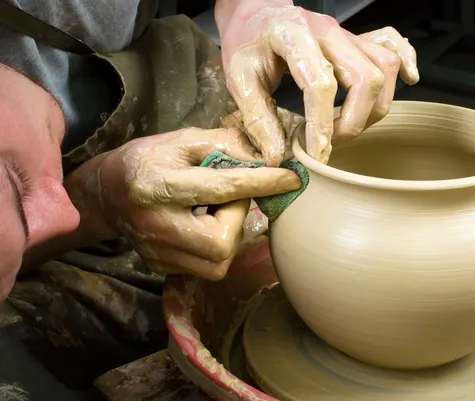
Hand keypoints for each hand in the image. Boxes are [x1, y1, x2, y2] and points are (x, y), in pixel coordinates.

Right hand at [92, 127, 299, 279]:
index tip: (291, 178)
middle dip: (238, 218)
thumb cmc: (148, 160)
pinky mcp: (162, 268)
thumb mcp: (182, 140)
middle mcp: (156, 226)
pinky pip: (206, 268)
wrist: (107, 194)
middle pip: (221, 243)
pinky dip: (217, 247)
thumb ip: (224, 144)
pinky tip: (204, 225)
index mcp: (158, 185)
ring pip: (218, 263)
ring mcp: (157, 254)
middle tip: (229, 198)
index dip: (260, 183)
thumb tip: (267, 156)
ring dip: (230, 234)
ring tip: (215, 212)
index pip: (219, 188)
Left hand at [216, 0, 418, 165]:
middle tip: (331, 143)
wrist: (256, 16)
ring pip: (385, 66)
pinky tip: (409, 82)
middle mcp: (327, 31)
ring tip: (348, 127)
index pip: (321, 83)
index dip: (323, 124)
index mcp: (292, 35)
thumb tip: (278, 156)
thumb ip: (257, 118)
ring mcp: (346, 33)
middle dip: (355, 121)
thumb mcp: (239, 80)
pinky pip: (393, 45)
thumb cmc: (248, 46)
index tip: (318, 154)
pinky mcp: (356, 39)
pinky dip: (406, 63)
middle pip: (366, 76)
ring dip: (375, 106)